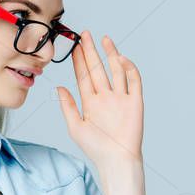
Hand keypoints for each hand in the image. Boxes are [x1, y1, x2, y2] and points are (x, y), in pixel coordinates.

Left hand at [57, 33, 143, 170]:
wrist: (117, 159)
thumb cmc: (96, 148)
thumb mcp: (75, 127)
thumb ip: (67, 106)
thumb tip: (58, 88)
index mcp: (90, 102)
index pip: (83, 76)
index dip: (78, 61)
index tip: (74, 46)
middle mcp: (105, 97)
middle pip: (98, 69)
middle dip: (91, 52)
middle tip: (85, 34)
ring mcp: (121, 98)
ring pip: (116, 71)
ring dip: (111, 55)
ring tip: (104, 40)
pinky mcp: (135, 102)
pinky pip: (133, 81)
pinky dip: (129, 69)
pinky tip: (121, 58)